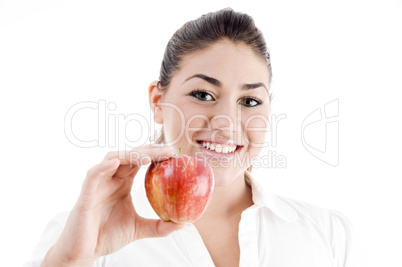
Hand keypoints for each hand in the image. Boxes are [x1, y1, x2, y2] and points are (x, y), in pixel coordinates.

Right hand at [42, 144, 183, 266]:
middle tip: (168, 150)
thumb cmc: (107, 236)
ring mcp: (97, 185)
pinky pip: (93, 175)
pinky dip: (103, 167)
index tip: (173, 153)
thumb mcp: (139, 228)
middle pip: (130, 156)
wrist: (84, 252)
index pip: (139, 161)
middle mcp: (110, 179)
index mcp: (122, 183)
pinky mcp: (85, 195)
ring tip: (148, 156)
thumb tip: (183, 223)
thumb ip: (159, 226)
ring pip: (112, 159)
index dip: (155, 154)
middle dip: (148, 150)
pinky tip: (116, 162)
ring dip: (130, 154)